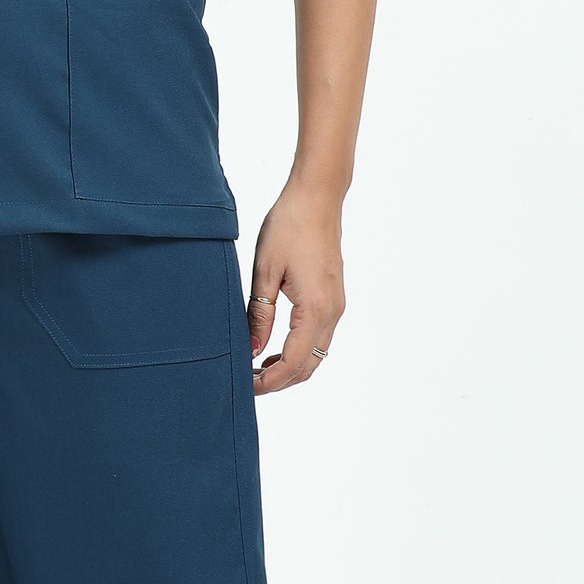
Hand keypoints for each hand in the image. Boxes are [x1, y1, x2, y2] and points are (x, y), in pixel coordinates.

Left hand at [246, 184, 346, 395]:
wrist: (317, 197)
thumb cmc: (288, 225)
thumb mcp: (264, 270)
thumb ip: (259, 314)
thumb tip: (252, 349)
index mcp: (315, 307)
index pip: (295, 362)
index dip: (270, 381)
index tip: (247, 386)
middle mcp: (332, 311)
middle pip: (309, 365)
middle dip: (279, 381)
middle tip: (248, 383)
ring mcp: (336, 305)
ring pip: (316, 354)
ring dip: (289, 367)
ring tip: (256, 368)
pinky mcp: (333, 298)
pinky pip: (318, 337)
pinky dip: (298, 351)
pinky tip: (273, 347)